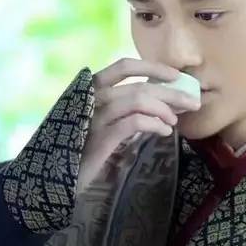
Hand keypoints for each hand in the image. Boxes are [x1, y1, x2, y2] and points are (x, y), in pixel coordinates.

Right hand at [77, 58, 200, 192]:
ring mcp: (93, 116)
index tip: (176, 76)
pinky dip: (154, 124)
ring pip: (138, 99)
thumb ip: (123, 109)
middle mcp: (90, 97)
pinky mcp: (98, 138)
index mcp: (90, 88)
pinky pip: (134, 123)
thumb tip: (161, 102)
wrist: (52, 180)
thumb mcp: (101, 122)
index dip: (152, 67)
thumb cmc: (80, 148)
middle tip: (192, 102)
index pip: (123, 66)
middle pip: (138, 85)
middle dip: (171, 92)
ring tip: (174, 121)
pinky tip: (163, 131)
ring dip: (164, 108)